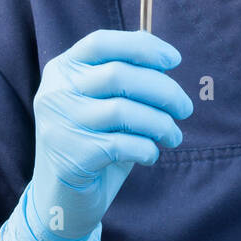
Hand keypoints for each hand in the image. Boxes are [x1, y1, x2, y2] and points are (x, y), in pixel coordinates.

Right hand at [0, 29, 193, 240]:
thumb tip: (164, 58)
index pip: (101, 42)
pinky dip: (146, 148)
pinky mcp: (70, 157)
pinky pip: (121, 145)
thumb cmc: (94, 140)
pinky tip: (151, 154)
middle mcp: (55, 92)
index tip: (175, 60)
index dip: (142, 47)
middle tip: (185, 108)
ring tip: (174, 136)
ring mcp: (58, 124)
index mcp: (63, 69)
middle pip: (118, 75)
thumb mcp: (104, 102)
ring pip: (122, 111)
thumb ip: (126, 77)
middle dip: (163, 90)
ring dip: (160, 123)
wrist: (63, 198)